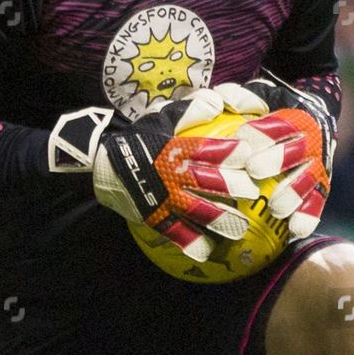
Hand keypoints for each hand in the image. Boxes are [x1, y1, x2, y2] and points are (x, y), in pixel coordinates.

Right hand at [56, 87, 265, 260]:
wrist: (101, 165)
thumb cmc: (137, 138)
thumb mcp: (160, 118)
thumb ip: (189, 111)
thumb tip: (218, 103)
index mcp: (175, 149)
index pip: (206, 149)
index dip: (228, 151)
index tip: (248, 152)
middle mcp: (172, 175)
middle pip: (206, 182)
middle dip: (232, 187)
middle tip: (252, 191)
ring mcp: (163, 199)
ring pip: (195, 210)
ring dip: (219, 220)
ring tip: (240, 229)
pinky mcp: (155, 217)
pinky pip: (175, 232)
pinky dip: (190, 242)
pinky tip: (207, 250)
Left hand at [221, 74, 335, 238]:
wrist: (313, 116)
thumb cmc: (273, 110)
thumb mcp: (259, 97)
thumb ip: (239, 98)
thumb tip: (221, 101)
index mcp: (297, 119)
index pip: (280, 124)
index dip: (262, 131)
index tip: (242, 138)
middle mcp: (312, 142)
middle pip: (296, 152)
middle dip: (276, 160)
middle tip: (254, 169)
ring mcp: (318, 166)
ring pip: (309, 180)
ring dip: (293, 194)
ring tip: (275, 208)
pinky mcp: (322, 187)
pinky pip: (316, 203)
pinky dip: (307, 216)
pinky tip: (294, 231)